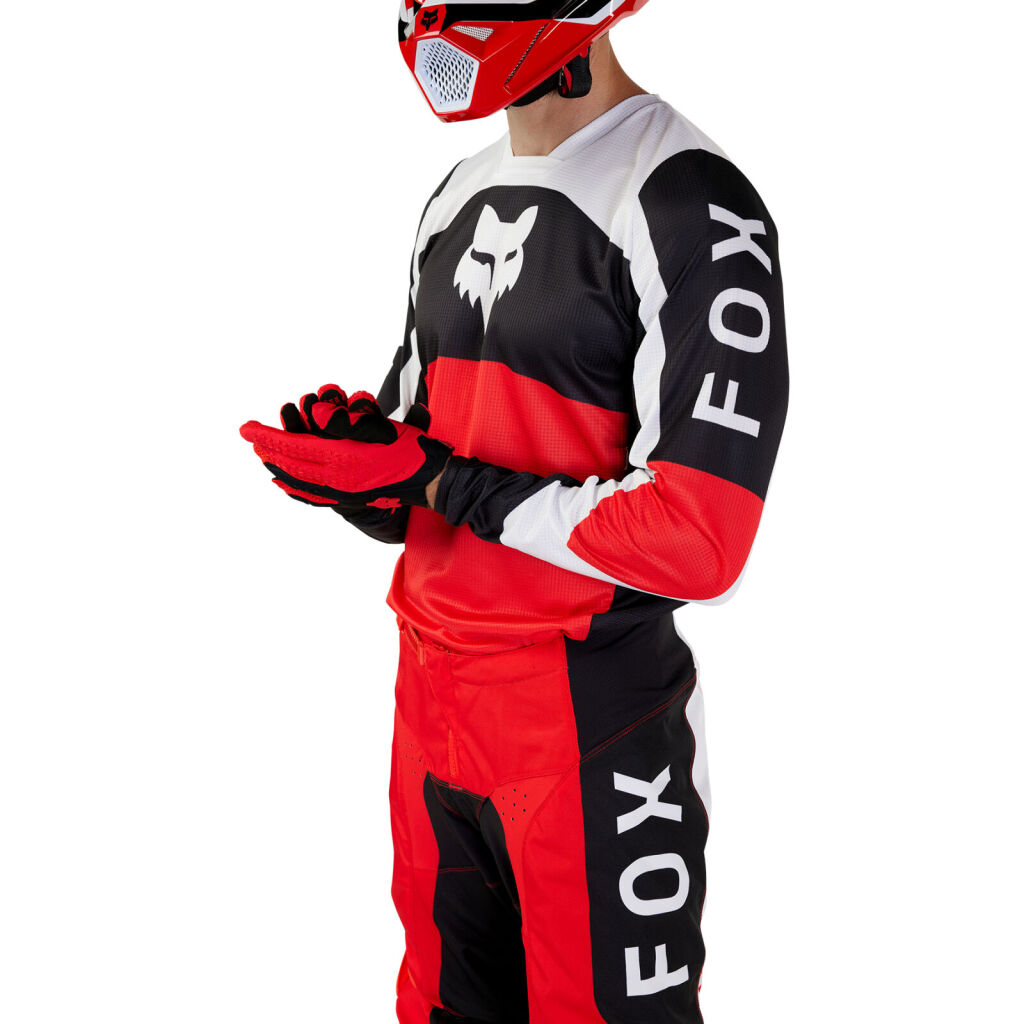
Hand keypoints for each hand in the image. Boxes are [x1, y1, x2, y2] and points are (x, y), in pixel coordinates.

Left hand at [240, 388, 451, 509]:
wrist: (431, 480)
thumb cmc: (410, 449)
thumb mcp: (378, 427)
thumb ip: (344, 422)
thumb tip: (314, 416)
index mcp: (343, 460)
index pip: (294, 446)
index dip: (268, 436)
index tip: (248, 427)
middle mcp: (338, 480)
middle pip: (291, 465)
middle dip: (268, 450)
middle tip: (251, 437)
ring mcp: (343, 493)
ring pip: (299, 481)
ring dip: (279, 467)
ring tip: (265, 456)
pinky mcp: (350, 498)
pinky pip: (313, 495)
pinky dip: (294, 487)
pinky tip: (288, 482)